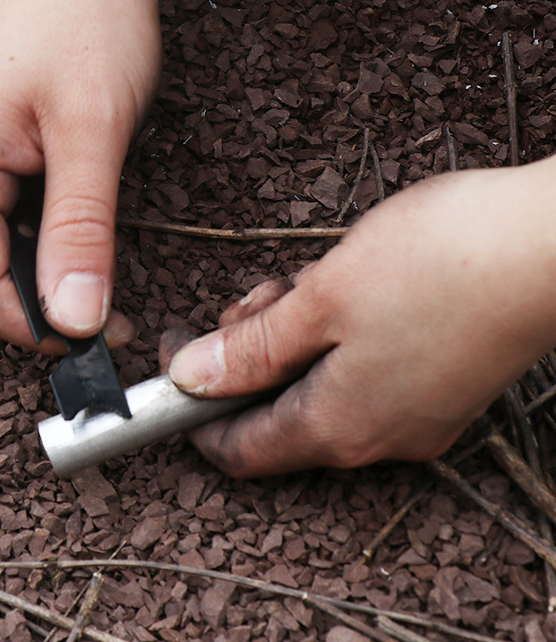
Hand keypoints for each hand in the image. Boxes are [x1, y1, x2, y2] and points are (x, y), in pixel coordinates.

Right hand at [0, 0, 160, 348]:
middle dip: (43, 306)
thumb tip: (77, 319)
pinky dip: (38, 240)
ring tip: (100, 262)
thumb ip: (80, 231)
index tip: (101, 341)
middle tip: (112, 314)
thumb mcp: (94, 133)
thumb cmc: (85, 16)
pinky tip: (76, 227)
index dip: (40, 329)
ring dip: (43, 272)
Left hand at [168, 160, 555, 476]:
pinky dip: (335, 333)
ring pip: (319, 384)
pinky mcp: (439, 383)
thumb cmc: (434, 265)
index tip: (174, 356)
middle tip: (263, 295)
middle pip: (278, 411)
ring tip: (313, 281)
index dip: (192, 410)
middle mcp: (378, 436)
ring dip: (294, 334)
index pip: (239, 449)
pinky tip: (350, 287)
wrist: (549, 244)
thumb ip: (251, 350)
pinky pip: (361, 370)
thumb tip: (190, 378)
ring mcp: (414, 413)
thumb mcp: (318, 302)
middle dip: (251, 353)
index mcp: (337, 427)